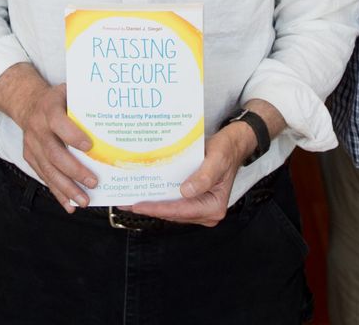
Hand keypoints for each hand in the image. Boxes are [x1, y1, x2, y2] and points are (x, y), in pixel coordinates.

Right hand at [20, 83, 97, 210]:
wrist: (27, 103)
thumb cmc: (57, 99)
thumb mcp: (68, 92)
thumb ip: (85, 101)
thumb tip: (114, 110)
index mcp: (49, 110)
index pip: (59, 123)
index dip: (72, 135)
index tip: (90, 147)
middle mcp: (38, 129)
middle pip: (54, 153)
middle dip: (74, 171)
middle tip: (93, 182)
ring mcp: (32, 145)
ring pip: (48, 170)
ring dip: (66, 188)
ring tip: (84, 201)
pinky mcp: (30, 157)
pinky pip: (44, 177)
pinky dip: (57, 193)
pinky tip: (70, 205)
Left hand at [128, 126, 250, 225]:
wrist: (232, 145)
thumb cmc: (226, 150)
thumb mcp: (217, 160)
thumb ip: (204, 176)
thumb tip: (186, 192)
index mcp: (213, 207)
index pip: (180, 211)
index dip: (158, 209)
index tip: (138, 205)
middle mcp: (207, 212)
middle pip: (173, 213)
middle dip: (151, 208)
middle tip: (126, 202)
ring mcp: (201, 208)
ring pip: (172, 210)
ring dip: (153, 205)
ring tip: (130, 200)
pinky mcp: (195, 202)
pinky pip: (175, 204)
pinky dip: (160, 200)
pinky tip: (146, 194)